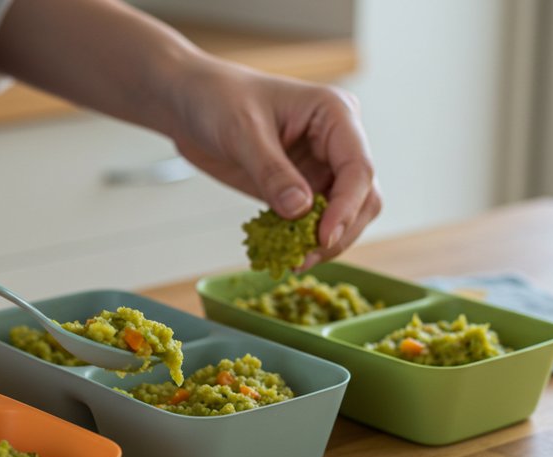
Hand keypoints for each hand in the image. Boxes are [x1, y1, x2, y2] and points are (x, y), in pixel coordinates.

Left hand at [163, 57, 381, 269]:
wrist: (190, 103)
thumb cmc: (218, 98)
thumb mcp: (242, 132)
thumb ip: (272, 171)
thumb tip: (299, 211)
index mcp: (335, 114)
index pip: (358, 168)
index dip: (346, 207)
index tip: (323, 238)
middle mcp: (336, 142)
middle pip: (361, 197)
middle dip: (339, 230)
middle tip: (305, 258)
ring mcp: (319, 166)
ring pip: (342, 214)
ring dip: (322, 242)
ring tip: (292, 261)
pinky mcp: (299, 187)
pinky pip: (311, 221)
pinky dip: (300, 240)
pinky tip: (281, 254)